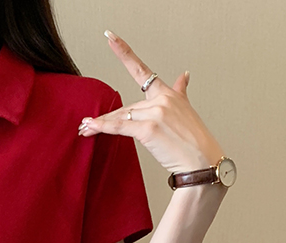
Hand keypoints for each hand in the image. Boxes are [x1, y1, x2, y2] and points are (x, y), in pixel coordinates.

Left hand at [78, 30, 225, 173]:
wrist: (201, 161)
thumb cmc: (194, 141)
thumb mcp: (187, 110)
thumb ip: (180, 91)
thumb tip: (184, 74)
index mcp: (168, 93)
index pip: (142, 71)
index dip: (124, 53)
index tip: (110, 38)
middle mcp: (162, 99)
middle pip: (125, 108)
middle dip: (106, 118)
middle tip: (86, 124)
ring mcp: (155, 113)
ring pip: (120, 117)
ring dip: (100, 124)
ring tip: (84, 129)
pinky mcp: (148, 129)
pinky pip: (119, 127)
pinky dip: (102, 127)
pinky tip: (90, 127)